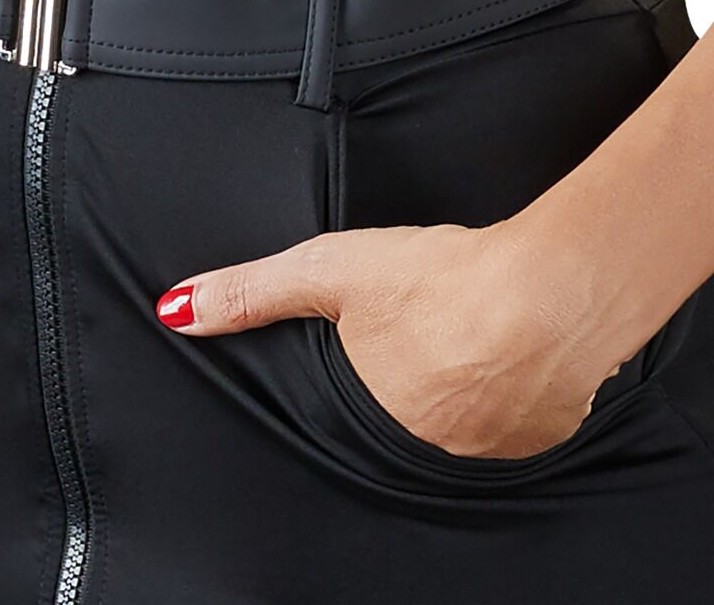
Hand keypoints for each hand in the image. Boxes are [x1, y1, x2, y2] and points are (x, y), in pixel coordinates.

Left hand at [156, 223, 622, 459]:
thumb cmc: (440, 280)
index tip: (376, 359)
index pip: (344, 417)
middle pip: (403, 420)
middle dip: (409, 383)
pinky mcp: (541, 438)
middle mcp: (424, 453)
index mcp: (368, 422)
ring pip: (461, 424)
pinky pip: (512, 423)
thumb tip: (177, 311)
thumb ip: (250, 294)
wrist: (549, 289)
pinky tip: (512, 354)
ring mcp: (486, 453)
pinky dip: (506, 393)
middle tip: (428, 339)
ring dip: (459, 390)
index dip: (360, 380)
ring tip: (468, 341)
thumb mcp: (330, 273)